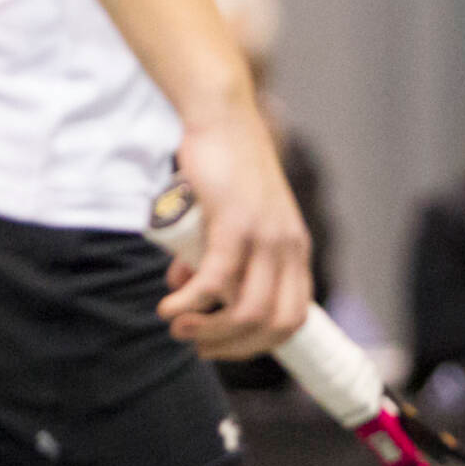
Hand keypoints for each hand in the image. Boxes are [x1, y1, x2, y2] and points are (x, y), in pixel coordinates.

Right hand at [155, 102, 311, 359]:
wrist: (221, 118)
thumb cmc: (222, 169)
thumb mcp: (228, 223)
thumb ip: (213, 261)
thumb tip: (186, 295)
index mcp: (294, 250)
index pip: (293, 319)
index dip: (258, 344)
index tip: (221, 347)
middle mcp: (289, 247)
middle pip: (276, 325)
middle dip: (233, 347)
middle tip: (195, 343)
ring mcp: (266, 235)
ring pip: (249, 312)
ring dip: (210, 332)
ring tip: (178, 328)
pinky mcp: (236, 222)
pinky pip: (216, 282)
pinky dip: (191, 304)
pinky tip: (170, 307)